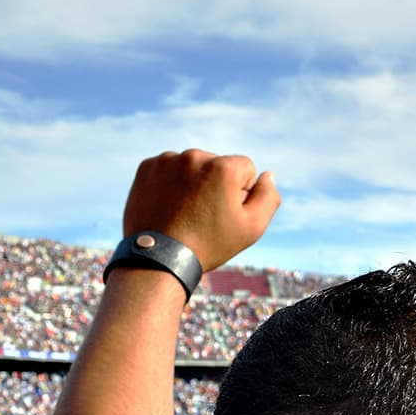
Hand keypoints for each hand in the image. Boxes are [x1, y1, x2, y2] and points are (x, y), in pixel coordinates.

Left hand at [122, 149, 279, 272]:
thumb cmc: (210, 244)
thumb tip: (267, 175)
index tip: (226, 213)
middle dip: (216, 185)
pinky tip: (170, 206)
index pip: (246, 168)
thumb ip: (268, 197)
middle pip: (218, 165)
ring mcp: (167, 160)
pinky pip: (169, 169)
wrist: (159, 258)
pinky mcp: (147, 167)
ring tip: (185, 212)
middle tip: (205, 216)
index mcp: (223, 167)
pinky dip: (171, 184)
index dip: (241, 193)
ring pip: (193, 166)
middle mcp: (195, 156)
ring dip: (193, 183)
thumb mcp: (252, 228)